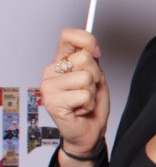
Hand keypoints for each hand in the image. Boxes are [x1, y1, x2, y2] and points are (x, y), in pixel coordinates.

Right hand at [40, 28, 108, 154]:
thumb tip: (93, 48)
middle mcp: (51, 71)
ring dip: (92, 92)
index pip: (68, 35)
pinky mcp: (52, 102)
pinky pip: (84, 95)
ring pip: (87, 77)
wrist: (89, 130)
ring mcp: (48, 86)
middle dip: (96, 75)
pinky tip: (80, 109)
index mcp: (60, 61)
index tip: (96, 54)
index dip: (87, 41)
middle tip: (89, 89)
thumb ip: (93, 59)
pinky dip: (89, 104)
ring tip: (84, 100)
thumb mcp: (97, 76)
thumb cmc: (92, 103)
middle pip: (85, 58)